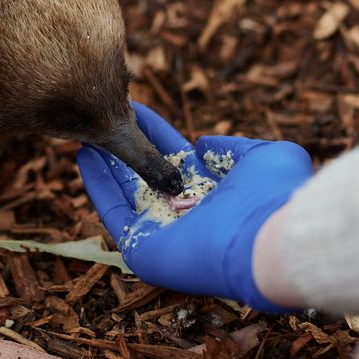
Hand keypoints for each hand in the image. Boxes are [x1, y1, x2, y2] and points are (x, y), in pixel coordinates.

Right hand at [77, 103, 312, 310]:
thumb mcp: (263, 157)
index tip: (135, 108)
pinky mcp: (143, 250)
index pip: (176, 158)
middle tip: (103, 120)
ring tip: (87, 133)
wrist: (271, 241)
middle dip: (124, 148)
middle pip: (146, 175)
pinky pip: (114, 215)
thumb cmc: (273, 197)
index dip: (155, 133)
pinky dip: (98, 187)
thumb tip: (204, 145)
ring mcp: (164, 233)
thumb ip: (232, 147)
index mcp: (215, 193)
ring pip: (126, 193)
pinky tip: (85, 157)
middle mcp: (188, 213)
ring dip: (105, 164)